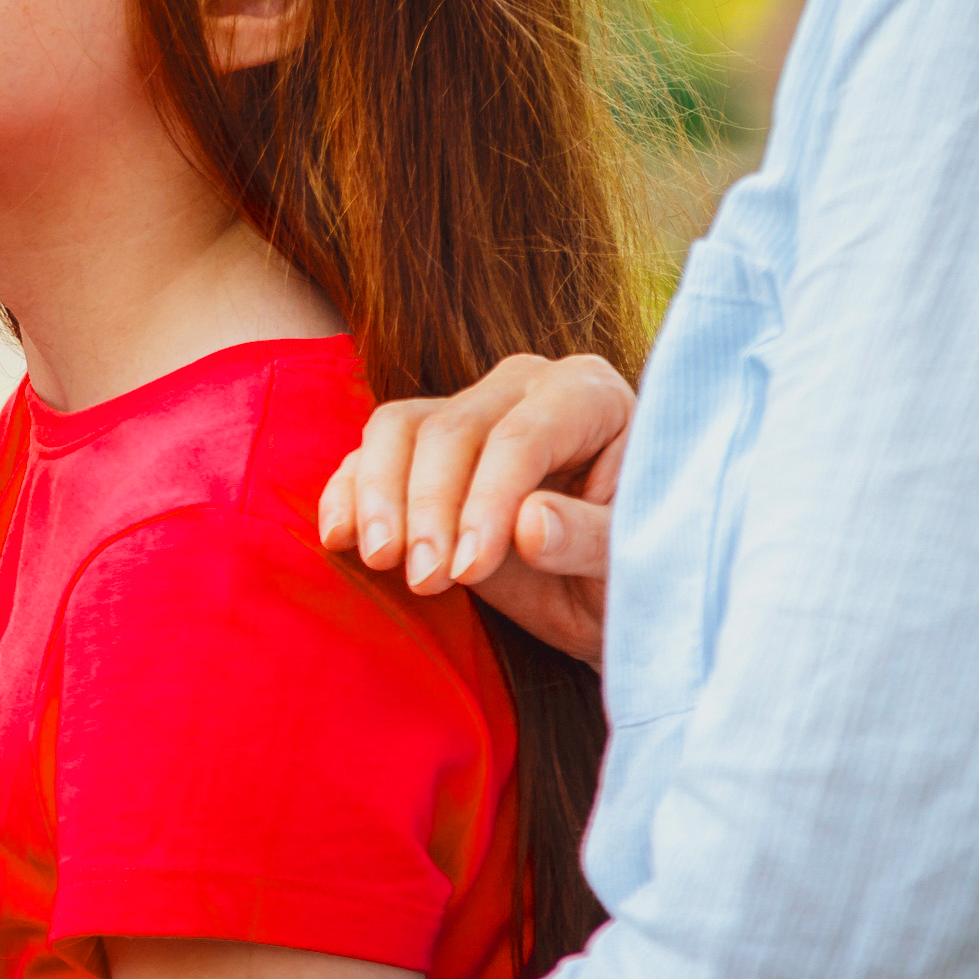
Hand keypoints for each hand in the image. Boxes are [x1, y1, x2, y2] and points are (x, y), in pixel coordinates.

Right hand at [318, 353, 632, 660]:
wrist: (610, 592)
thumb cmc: (639, 569)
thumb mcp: (634, 562)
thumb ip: (590, 539)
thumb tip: (528, 525)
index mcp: (589, 396)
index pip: (521, 436)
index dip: (487, 501)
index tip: (470, 570)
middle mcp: (524, 386)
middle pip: (452, 429)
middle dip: (430, 507)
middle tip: (427, 580)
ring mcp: (470, 409)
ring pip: (399, 429)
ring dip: (379, 497)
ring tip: (383, 561)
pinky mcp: (426, 447)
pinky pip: (372, 454)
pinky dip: (349, 493)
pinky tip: (339, 539)